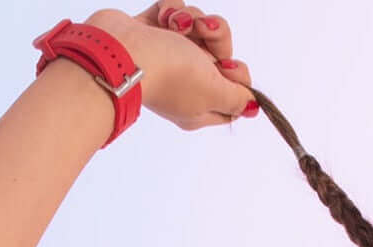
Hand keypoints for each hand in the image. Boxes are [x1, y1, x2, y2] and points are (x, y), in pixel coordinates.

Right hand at [83, 5, 257, 129]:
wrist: (118, 50)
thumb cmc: (168, 73)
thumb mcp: (215, 91)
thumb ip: (238, 98)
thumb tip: (254, 107)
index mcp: (200, 106)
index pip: (233, 93)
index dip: (237, 76)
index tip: (228, 68)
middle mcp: (185, 83)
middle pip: (220, 54)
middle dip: (216, 36)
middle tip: (205, 33)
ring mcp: (167, 57)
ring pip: (198, 29)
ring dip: (192, 19)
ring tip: (177, 25)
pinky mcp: (151, 33)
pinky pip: (174, 14)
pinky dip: (171, 11)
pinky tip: (161, 19)